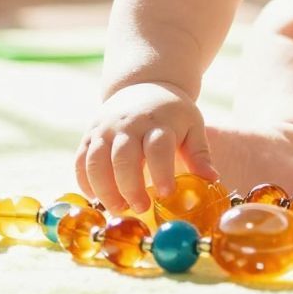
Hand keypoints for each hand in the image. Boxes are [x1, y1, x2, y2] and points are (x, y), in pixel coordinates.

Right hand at [75, 80, 216, 215]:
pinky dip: (84, 182)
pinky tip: (96, 198)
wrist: (144, 85)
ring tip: (118, 208)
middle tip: (141, 208)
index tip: (166, 195)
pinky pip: (80, 161)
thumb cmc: (173, 113)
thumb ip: (199, 154)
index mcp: (159, 122)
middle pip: (123, 157)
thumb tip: (212, 180)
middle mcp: (128, 124)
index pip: (158, 147)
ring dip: (104, 189)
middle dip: (130, 187)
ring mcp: (105, 129)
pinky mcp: (90, 135)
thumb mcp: (193, 125)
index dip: (161, 172)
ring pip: (96, 161)